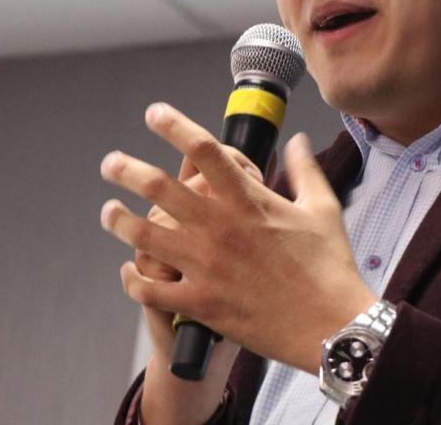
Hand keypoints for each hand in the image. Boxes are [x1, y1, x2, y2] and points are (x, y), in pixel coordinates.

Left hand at [100, 102, 376, 372]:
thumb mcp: (323, 209)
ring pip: (145, 236)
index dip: (173, 125)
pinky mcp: (201, 303)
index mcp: (250, 200)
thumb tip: (295, 140)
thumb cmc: (330, 267)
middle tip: (111, 163)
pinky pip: (151, 289)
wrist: (331, 326)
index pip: (204, 150)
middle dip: (127, 170)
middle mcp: (221, 228)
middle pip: (159, 187)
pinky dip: (134, 278)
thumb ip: (304, 170)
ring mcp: (207, 267)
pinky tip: (129, 270)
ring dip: (120, 220)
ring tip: (109, 212)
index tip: (155, 113)